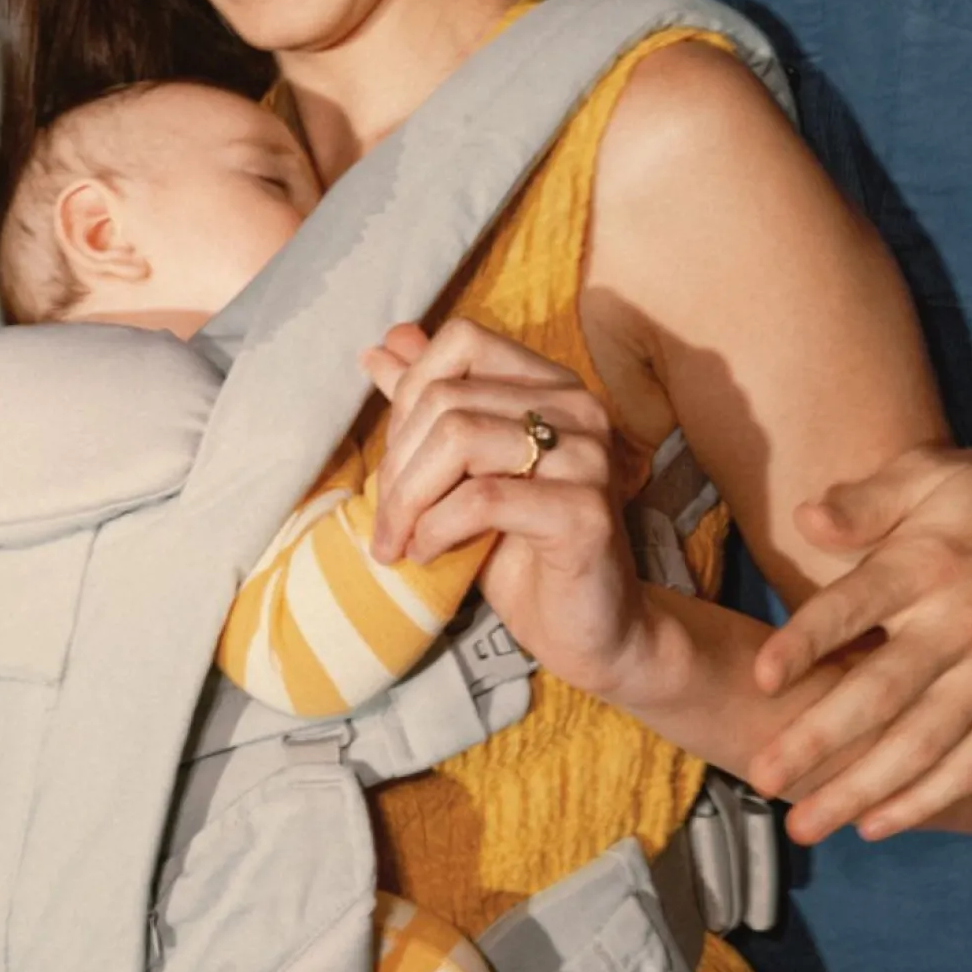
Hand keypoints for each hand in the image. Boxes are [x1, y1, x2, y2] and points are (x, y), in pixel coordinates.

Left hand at [363, 320, 651, 695]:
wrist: (588, 630)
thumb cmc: (521, 551)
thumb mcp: (462, 474)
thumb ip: (431, 405)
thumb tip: (382, 345)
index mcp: (552, 385)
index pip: (462, 340)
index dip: (409, 395)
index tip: (395, 462)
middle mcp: (580, 407)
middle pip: (448, 397)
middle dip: (397, 465)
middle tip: (386, 522)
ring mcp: (589, 456)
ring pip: (460, 439)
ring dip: (410, 499)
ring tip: (402, 541)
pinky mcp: (586, 512)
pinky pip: (483, 499)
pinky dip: (437, 528)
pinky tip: (429, 555)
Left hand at [751, 446, 971, 841]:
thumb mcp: (929, 475)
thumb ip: (866, 502)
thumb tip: (807, 518)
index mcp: (927, 565)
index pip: (855, 605)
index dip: (808, 641)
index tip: (758, 677)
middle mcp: (961, 623)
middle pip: (883, 691)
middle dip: (820, 739)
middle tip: (762, 777)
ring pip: (923, 742)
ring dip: (862, 788)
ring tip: (804, 822)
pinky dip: (926, 799)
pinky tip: (874, 825)